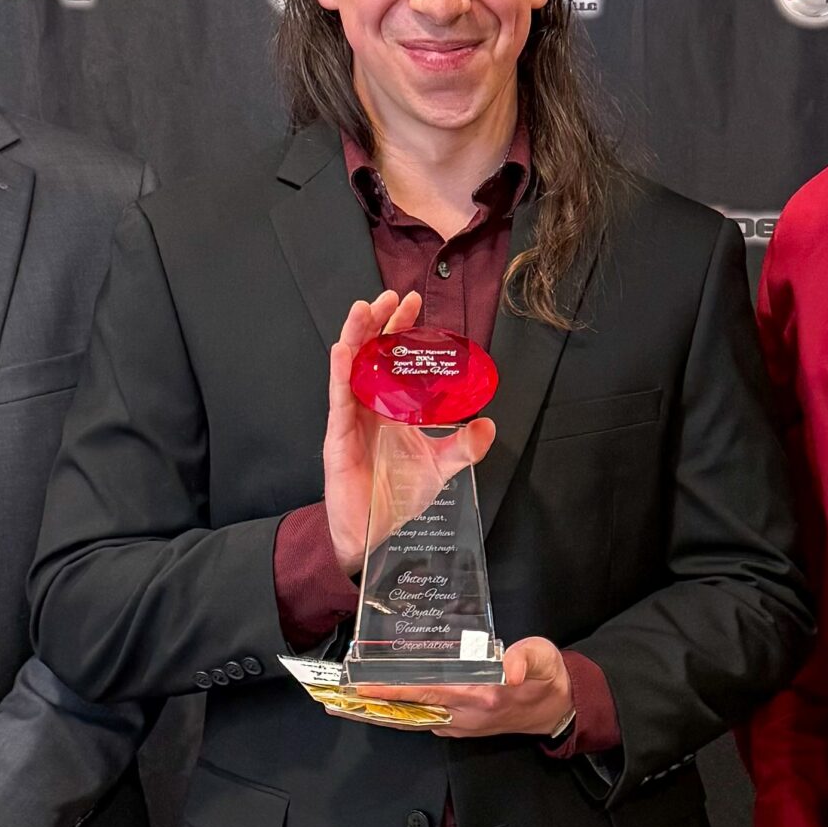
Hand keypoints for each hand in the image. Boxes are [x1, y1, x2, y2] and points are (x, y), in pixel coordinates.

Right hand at [323, 290, 496, 574]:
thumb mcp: (439, 467)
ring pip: (351, 368)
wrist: (369, 531)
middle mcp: (369, 405)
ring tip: (364, 308)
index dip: (402, 330)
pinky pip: (338, 399)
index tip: (415, 303)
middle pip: (372, 354)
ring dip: (357, 336)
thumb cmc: (396, 496)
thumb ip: (463, 446)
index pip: (395, 359)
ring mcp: (351, 418)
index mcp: (391, 406)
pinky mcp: (338, 436)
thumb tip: (489, 425)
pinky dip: (340, 373)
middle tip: (394, 295)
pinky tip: (342, 349)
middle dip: (381, 323)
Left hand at [354, 635, 575, 737]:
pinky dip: (396, 713)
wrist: (558, 709)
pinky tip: (380, 704)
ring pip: (411, 720)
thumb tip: (510, 668)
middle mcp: (464, 716)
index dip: (394, 688)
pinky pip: (421, 721)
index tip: (363, 686)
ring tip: (345, 705)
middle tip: (334, 700)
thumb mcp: (544, 657)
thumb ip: (526, 659)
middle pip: (408, 712)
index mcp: (481, 696)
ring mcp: (460, 724)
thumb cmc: (548, 678)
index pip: (428, 692)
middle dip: (371, 707)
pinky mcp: (459, 726)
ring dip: (378, 713)